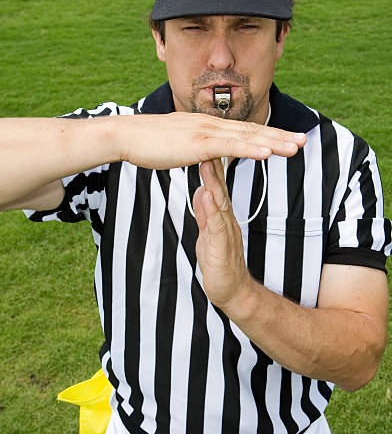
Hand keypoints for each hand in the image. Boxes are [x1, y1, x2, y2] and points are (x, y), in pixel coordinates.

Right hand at [118, 112, 305, 168]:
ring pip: (246, 136)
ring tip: (295, 147)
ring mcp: (205, 132)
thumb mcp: (178, 144)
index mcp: (207, 126)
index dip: (267, 135)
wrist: (126, 135)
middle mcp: (210, 125)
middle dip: (279, 136)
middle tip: (303, 140)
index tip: (286, 140)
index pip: (242, 131)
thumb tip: (206, 153)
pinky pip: (229, 146)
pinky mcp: (197, 143)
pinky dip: (250, 148)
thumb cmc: (147, 142)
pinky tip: (267, 152)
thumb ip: (195, 147)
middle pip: (251, 130)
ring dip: (272, 141)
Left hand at [192, 159, 253, 311]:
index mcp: (221, 216)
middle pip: (221, 188)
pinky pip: (217, 226)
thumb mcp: (208, 234)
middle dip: (214, 165)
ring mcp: (226, 233)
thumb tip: (201, 192)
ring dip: (214, 182)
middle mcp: (226, 220)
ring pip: (220, 203)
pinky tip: (206, 195)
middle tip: (210, 141)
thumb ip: (205, 213)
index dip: (210, 164)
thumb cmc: (219, 264)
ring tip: (207, 161)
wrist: (232, 292)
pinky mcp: (222, 247)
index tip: (204, 144)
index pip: (216, 186)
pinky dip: (211, 209)